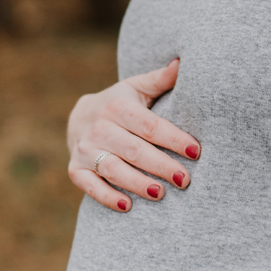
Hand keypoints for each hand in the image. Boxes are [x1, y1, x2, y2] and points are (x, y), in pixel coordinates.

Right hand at [67, 59, 200, 211]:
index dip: (173, 139)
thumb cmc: (119, 104)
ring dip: (137, 183)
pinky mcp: (76, 170)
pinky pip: (90, 186)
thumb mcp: (136, 88)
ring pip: (113, 169)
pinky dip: (107, 197)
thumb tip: (183, 63)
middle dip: (160, 165)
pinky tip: (127, 206)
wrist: (78, 117)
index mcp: (117, 106)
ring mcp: (85, 150)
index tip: (195, 151)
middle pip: (134, 150)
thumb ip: (160, 80)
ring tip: (160, 194)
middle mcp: (99, 128)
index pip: (149, 125)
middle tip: (184, 179)